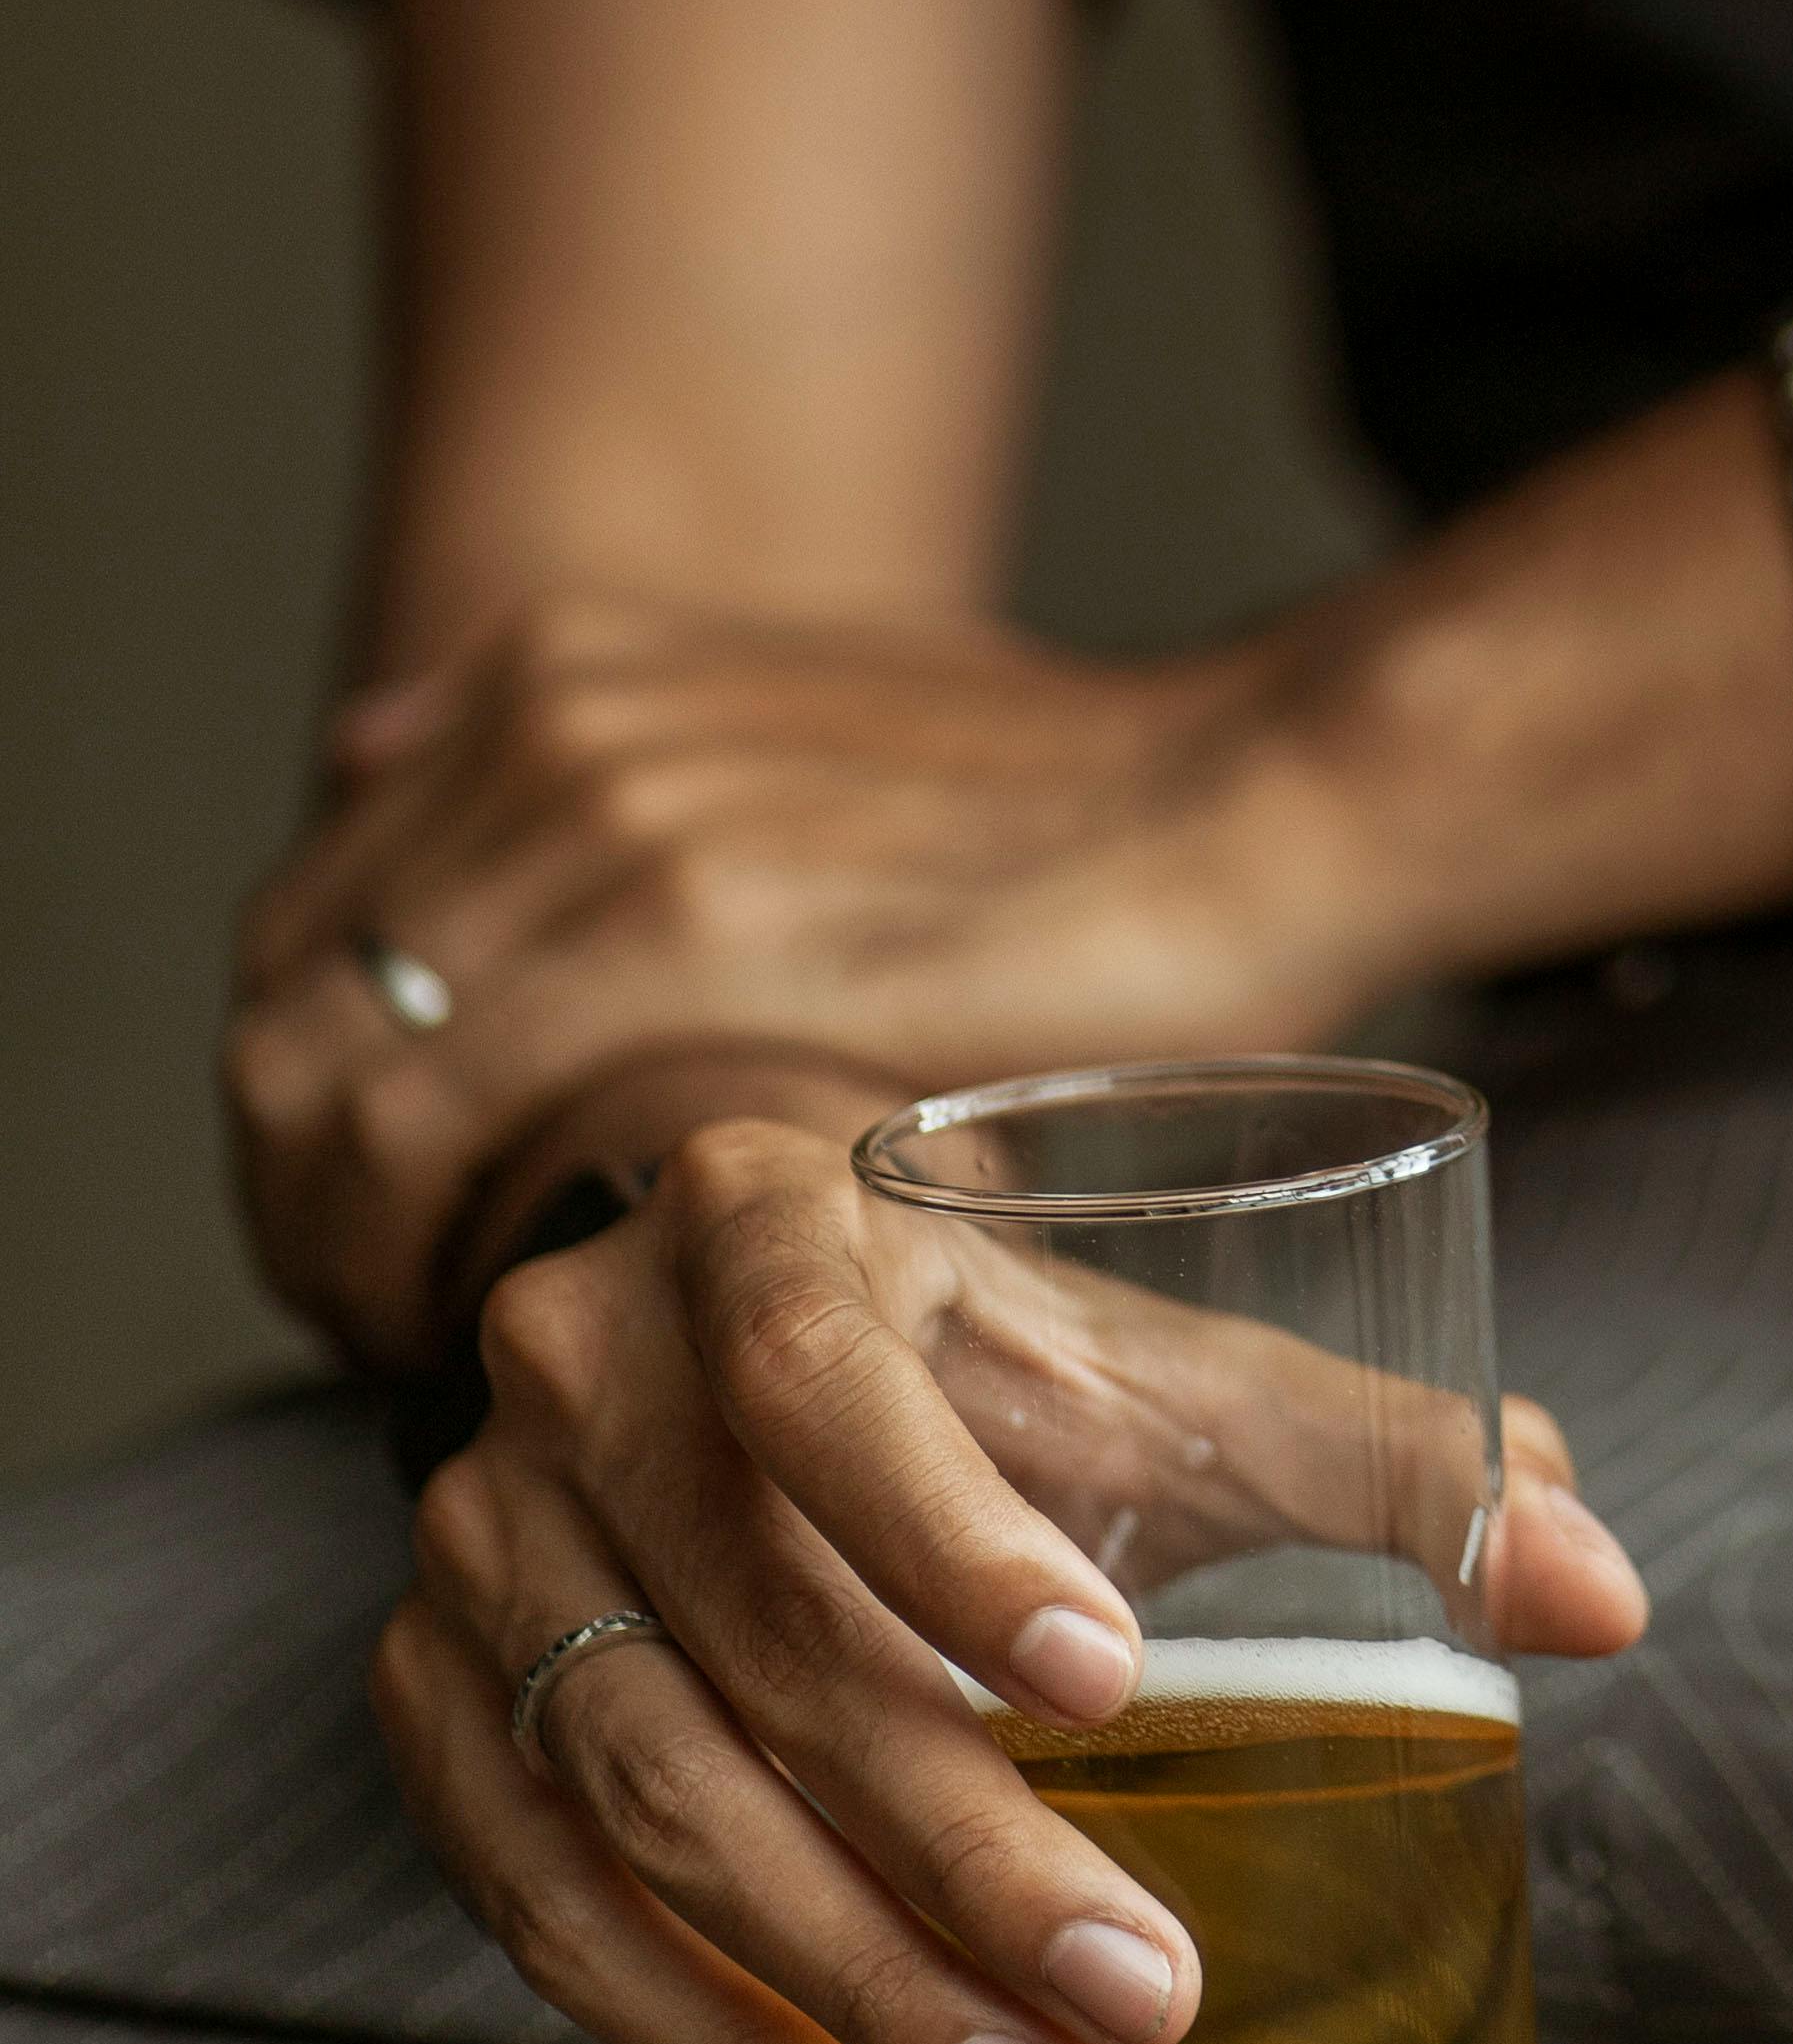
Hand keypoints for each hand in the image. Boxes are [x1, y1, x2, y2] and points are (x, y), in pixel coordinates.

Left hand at [224, 595, 1354, 1366]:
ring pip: (333, 1085)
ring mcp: (607, 820)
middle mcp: (549, 731)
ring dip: (345, 1254)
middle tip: (373, 1324)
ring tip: (425, 1363)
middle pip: (287, 1014)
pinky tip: (494, 1340)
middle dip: (297, 1198)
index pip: (307, 924)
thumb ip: (619, 742)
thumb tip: (391, 752)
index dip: (306, 1097)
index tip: (368, 1226)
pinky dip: (426, 1256)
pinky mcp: (691, 930)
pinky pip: (439, 1121)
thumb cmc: (1076, 809)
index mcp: (559, 680)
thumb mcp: (815, 716)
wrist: (1255, 799)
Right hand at [378, 1117, 1646, 2043]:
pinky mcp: (438, 1697)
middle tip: (1148, 2000)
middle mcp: (576, 1361)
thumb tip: (1601, 1588)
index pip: (810, 1373)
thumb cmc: (1001, 1371)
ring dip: (847, 1978)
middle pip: (749, 1631)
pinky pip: (538, 1898)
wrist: (742, 1363)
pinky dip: (702, 2035)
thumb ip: (1382, 1460)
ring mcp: (479, 1537)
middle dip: (956, 1848)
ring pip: (640, 1789)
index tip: (1108, 1691)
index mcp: (758, 1222)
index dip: (942, 1536)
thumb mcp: (1175, 1375)